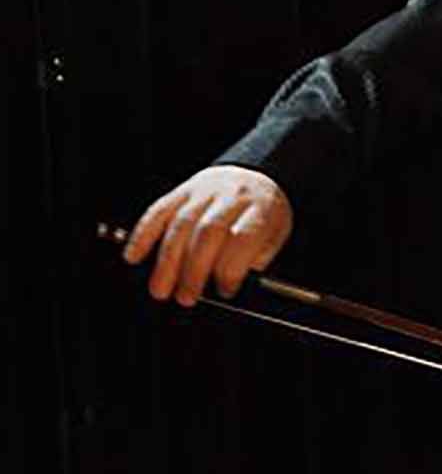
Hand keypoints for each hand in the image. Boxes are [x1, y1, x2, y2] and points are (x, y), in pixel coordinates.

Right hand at [122, 165, 293, 305]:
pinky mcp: (182, 191)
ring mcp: (205, 191)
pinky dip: (143, 235)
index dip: (231, 268)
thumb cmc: (263, 213)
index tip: (224, 291)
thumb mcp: (276, 233)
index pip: (244, 237)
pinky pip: (158, 211)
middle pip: (209, 231)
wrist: (255, 177)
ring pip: (181, 223)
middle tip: (186, 297)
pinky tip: (134, 256)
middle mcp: (232, 195)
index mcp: (261, 207)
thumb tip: (235, 283)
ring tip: (161, 289)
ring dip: (167, 261)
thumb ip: (259, 257)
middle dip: (194, 269)